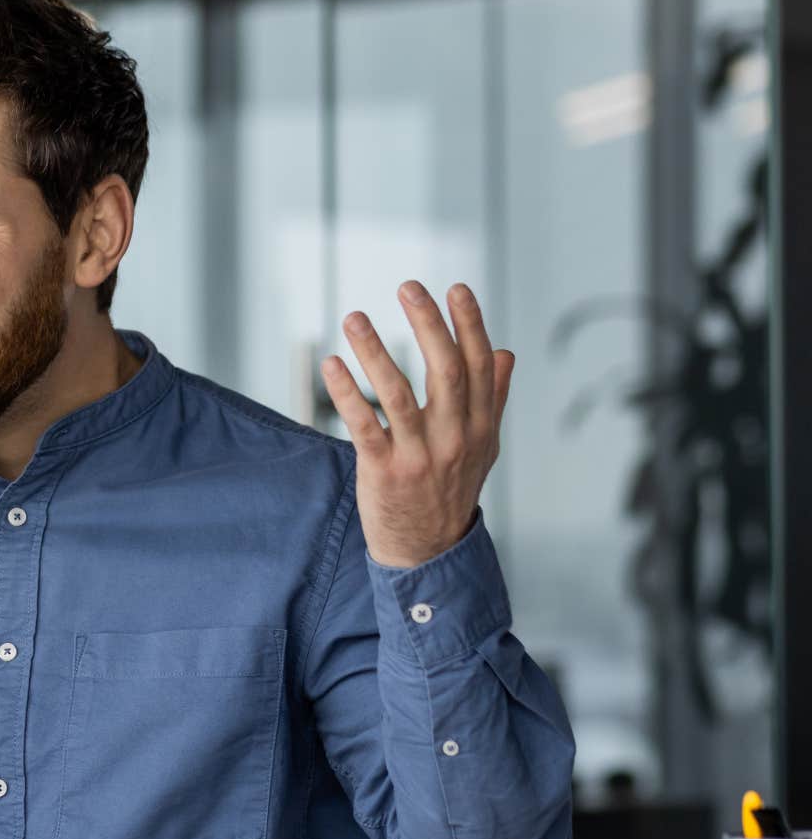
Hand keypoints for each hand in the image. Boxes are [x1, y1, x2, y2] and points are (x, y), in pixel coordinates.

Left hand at [320, 281, 513, 568]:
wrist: (428, 552)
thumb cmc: (451, 490)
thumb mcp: (483, 447)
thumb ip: (494, 399)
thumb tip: (506, 352)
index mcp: (481, 427)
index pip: (480, 366)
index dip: (469, 325)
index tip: (455, 288)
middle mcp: (455, 439)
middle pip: (446, 372)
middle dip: (429, 325)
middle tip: (408, 286)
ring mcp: (419, 456)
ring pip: (399, 395)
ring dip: (376, 352)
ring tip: (355, 318)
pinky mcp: (384, 472)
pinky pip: (363, 425)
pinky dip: (347, 393)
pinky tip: (332, 364)